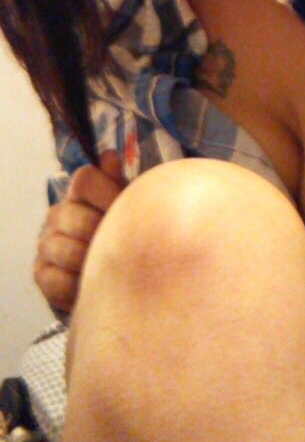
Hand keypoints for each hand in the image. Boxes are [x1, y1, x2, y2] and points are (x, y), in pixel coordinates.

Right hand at [34, 151, 124, 312]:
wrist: (109, 275)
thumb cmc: (120, 234)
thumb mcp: (125, 207)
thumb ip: (117, 183)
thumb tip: (110, 156)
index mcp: (79, 193)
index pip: (85, 178)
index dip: (108, 193)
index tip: (126, 211)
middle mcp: (57, 214)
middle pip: (76, 216)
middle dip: (102, 233)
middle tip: (120, 245)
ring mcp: (46, 243)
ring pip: (66, 250)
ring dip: (91, 262)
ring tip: (108, 267)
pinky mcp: (41, 273)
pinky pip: (57, 280)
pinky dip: (77, 286)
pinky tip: (90, 284)